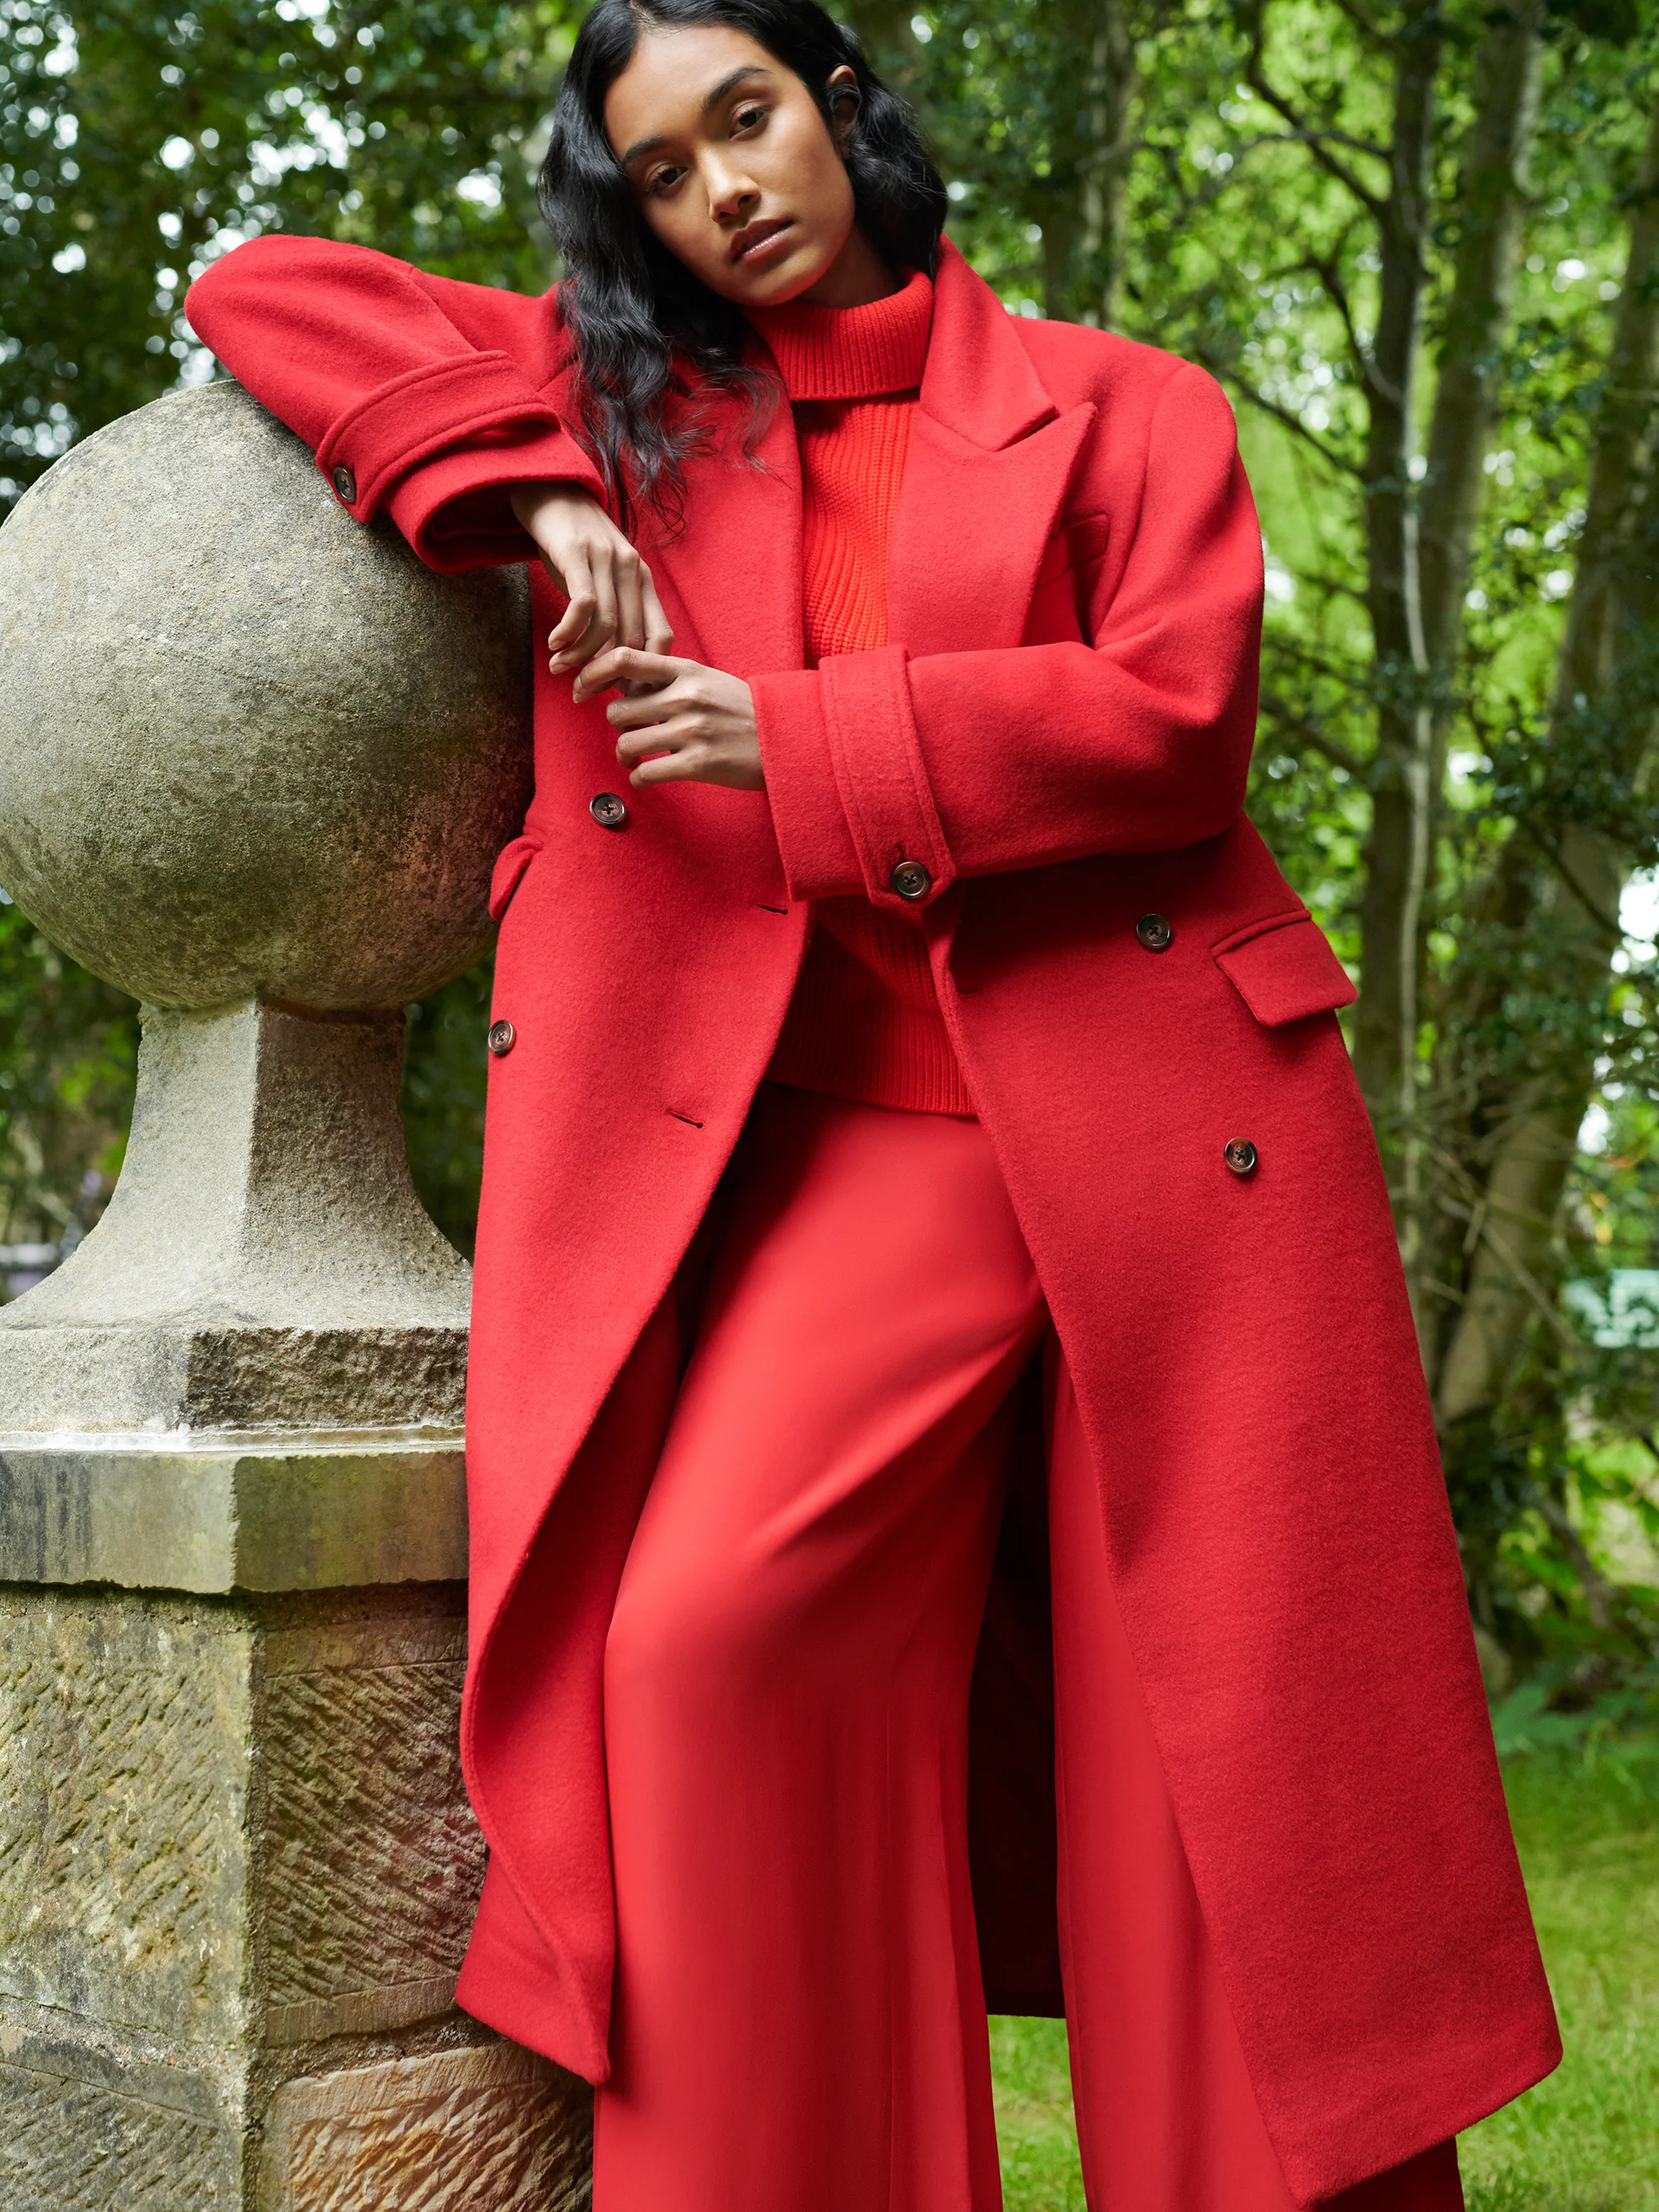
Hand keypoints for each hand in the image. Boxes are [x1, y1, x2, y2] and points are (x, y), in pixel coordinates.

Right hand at [509, 481, 673, 675]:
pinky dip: (569, 632)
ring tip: (561, 669)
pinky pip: (582, 605)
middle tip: (585, 693)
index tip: (623, 693)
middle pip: (633, 640)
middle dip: (609, 674)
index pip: (661, 638)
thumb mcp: (603, 578)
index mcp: (644, 581)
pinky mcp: (577, 553)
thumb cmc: (576, 544)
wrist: (550, 490)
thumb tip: (610, 665)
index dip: (646, 672)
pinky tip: (554, 643)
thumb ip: (613, 613)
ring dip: (582, 657)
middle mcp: (632, 570)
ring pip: (606, 627)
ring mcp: (606, 560)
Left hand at [577, 646, 763, 791]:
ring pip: (627, 744)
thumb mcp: (709, 681)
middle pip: (618, 711)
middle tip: (630, 733)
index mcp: (686, 671)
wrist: (787, 739)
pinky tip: (647, 776)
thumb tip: (625, 686)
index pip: (624, 659)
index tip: (582, 688)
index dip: (593, 673)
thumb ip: (670, 680)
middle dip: (618, 726)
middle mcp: (685, 697)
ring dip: (625, 755)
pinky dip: (639, 778)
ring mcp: (691, 731)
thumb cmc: (744, 711)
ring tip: (637, 758)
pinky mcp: (696, 764)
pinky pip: (645, 773)